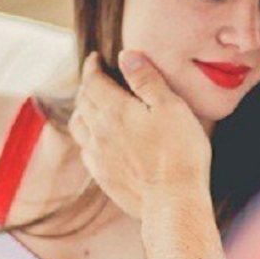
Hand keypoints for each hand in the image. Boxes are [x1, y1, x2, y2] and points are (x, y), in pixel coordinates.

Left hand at [70, 51, 211, 219]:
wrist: (173, 202)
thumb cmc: (180, 153)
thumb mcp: (171, 107)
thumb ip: (147, 80)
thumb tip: (126, 56)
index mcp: (115, 110)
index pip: (93, 81)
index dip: (92, 67)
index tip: (94, 59)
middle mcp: (99, 131)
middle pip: (83, 101)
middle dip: (88, 85)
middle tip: (96, 78)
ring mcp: (98, 156)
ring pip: (79, 126)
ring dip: (82, 110)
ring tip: (92, 105)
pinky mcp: (103, 177)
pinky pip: (85, 151)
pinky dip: (87, 137)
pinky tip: (98, 139)